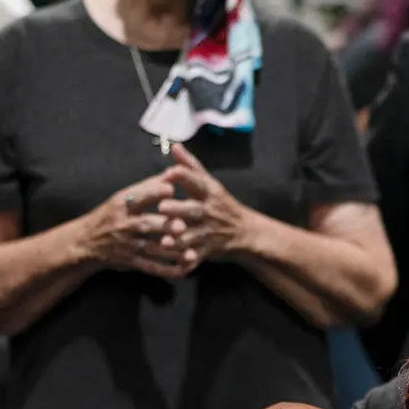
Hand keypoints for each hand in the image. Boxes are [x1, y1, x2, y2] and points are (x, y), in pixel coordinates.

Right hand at [80, 170, 193, 278]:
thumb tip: (172, 172)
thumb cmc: (110, 215)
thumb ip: (148, 187)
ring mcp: (128, 245)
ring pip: (152, 248)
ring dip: (172, 251)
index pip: (139, 196)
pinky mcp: (132, 262)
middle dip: (164, 225)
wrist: (86, 242)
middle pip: (146, 224)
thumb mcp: (122, 197)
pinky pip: (152, 267)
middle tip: (182, 226)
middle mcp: (124, 224)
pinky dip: (168, 270)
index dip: (155, 193)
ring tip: (191, 252)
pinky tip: (185, 269)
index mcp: (122, 204)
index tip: (171, 189)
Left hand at [154, 143, 254, 263]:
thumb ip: (190, 165)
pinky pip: (197, 256)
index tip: (169, 173)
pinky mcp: (208, 250)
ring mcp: (209, 232)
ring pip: (193, 235)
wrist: (246, 232)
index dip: (183, 176)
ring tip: (164, 241)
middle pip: (193, 210)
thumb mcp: (210, 183)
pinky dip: (187, 260)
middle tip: (162, 208)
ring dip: (179, 239)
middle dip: (178, 209)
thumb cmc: (222, 204)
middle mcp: (209, 211)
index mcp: (209, 192)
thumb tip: (174, 146)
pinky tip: (176, 262)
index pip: (197, 181)